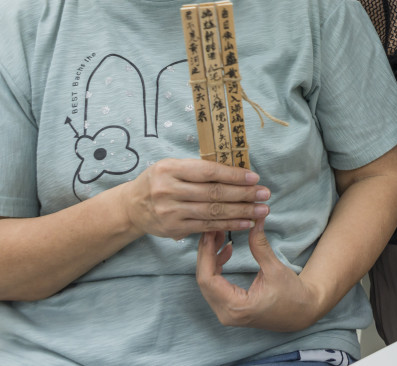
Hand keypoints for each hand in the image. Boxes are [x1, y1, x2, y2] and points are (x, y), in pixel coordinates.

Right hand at [125, 158, 269, 239]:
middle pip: (213, 193)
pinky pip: (206, 227)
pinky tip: (245, 223)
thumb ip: (198, 169)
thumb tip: (235, 171)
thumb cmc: (159, 181)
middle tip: (265, 194)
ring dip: (241, 211)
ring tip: (261, 210)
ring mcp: (170, 211)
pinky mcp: (174, 228)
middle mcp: (169, 190)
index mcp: (170, 169)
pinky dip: (228, 225)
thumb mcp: (172, 167)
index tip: (254, 177)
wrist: (131, 206)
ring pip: (212, 212)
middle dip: (243, 194)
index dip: (233, 175)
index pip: (208, 172)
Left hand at [196, 220, 326, 331]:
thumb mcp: (275, 269)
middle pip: (204, 280)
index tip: (210, 232)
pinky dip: (216, 267)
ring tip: (219, 236)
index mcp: (236, 307)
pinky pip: (214, 285)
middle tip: (212, 229)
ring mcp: (226, 312)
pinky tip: (226, 251)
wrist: (302, 312)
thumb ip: (260, 246)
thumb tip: (254, 220)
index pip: (208, 279)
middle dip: (206, 252)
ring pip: (207, 282)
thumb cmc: (292, 295)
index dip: (206, 253)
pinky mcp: (229, 307)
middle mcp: (226, 313)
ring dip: (210, 258)